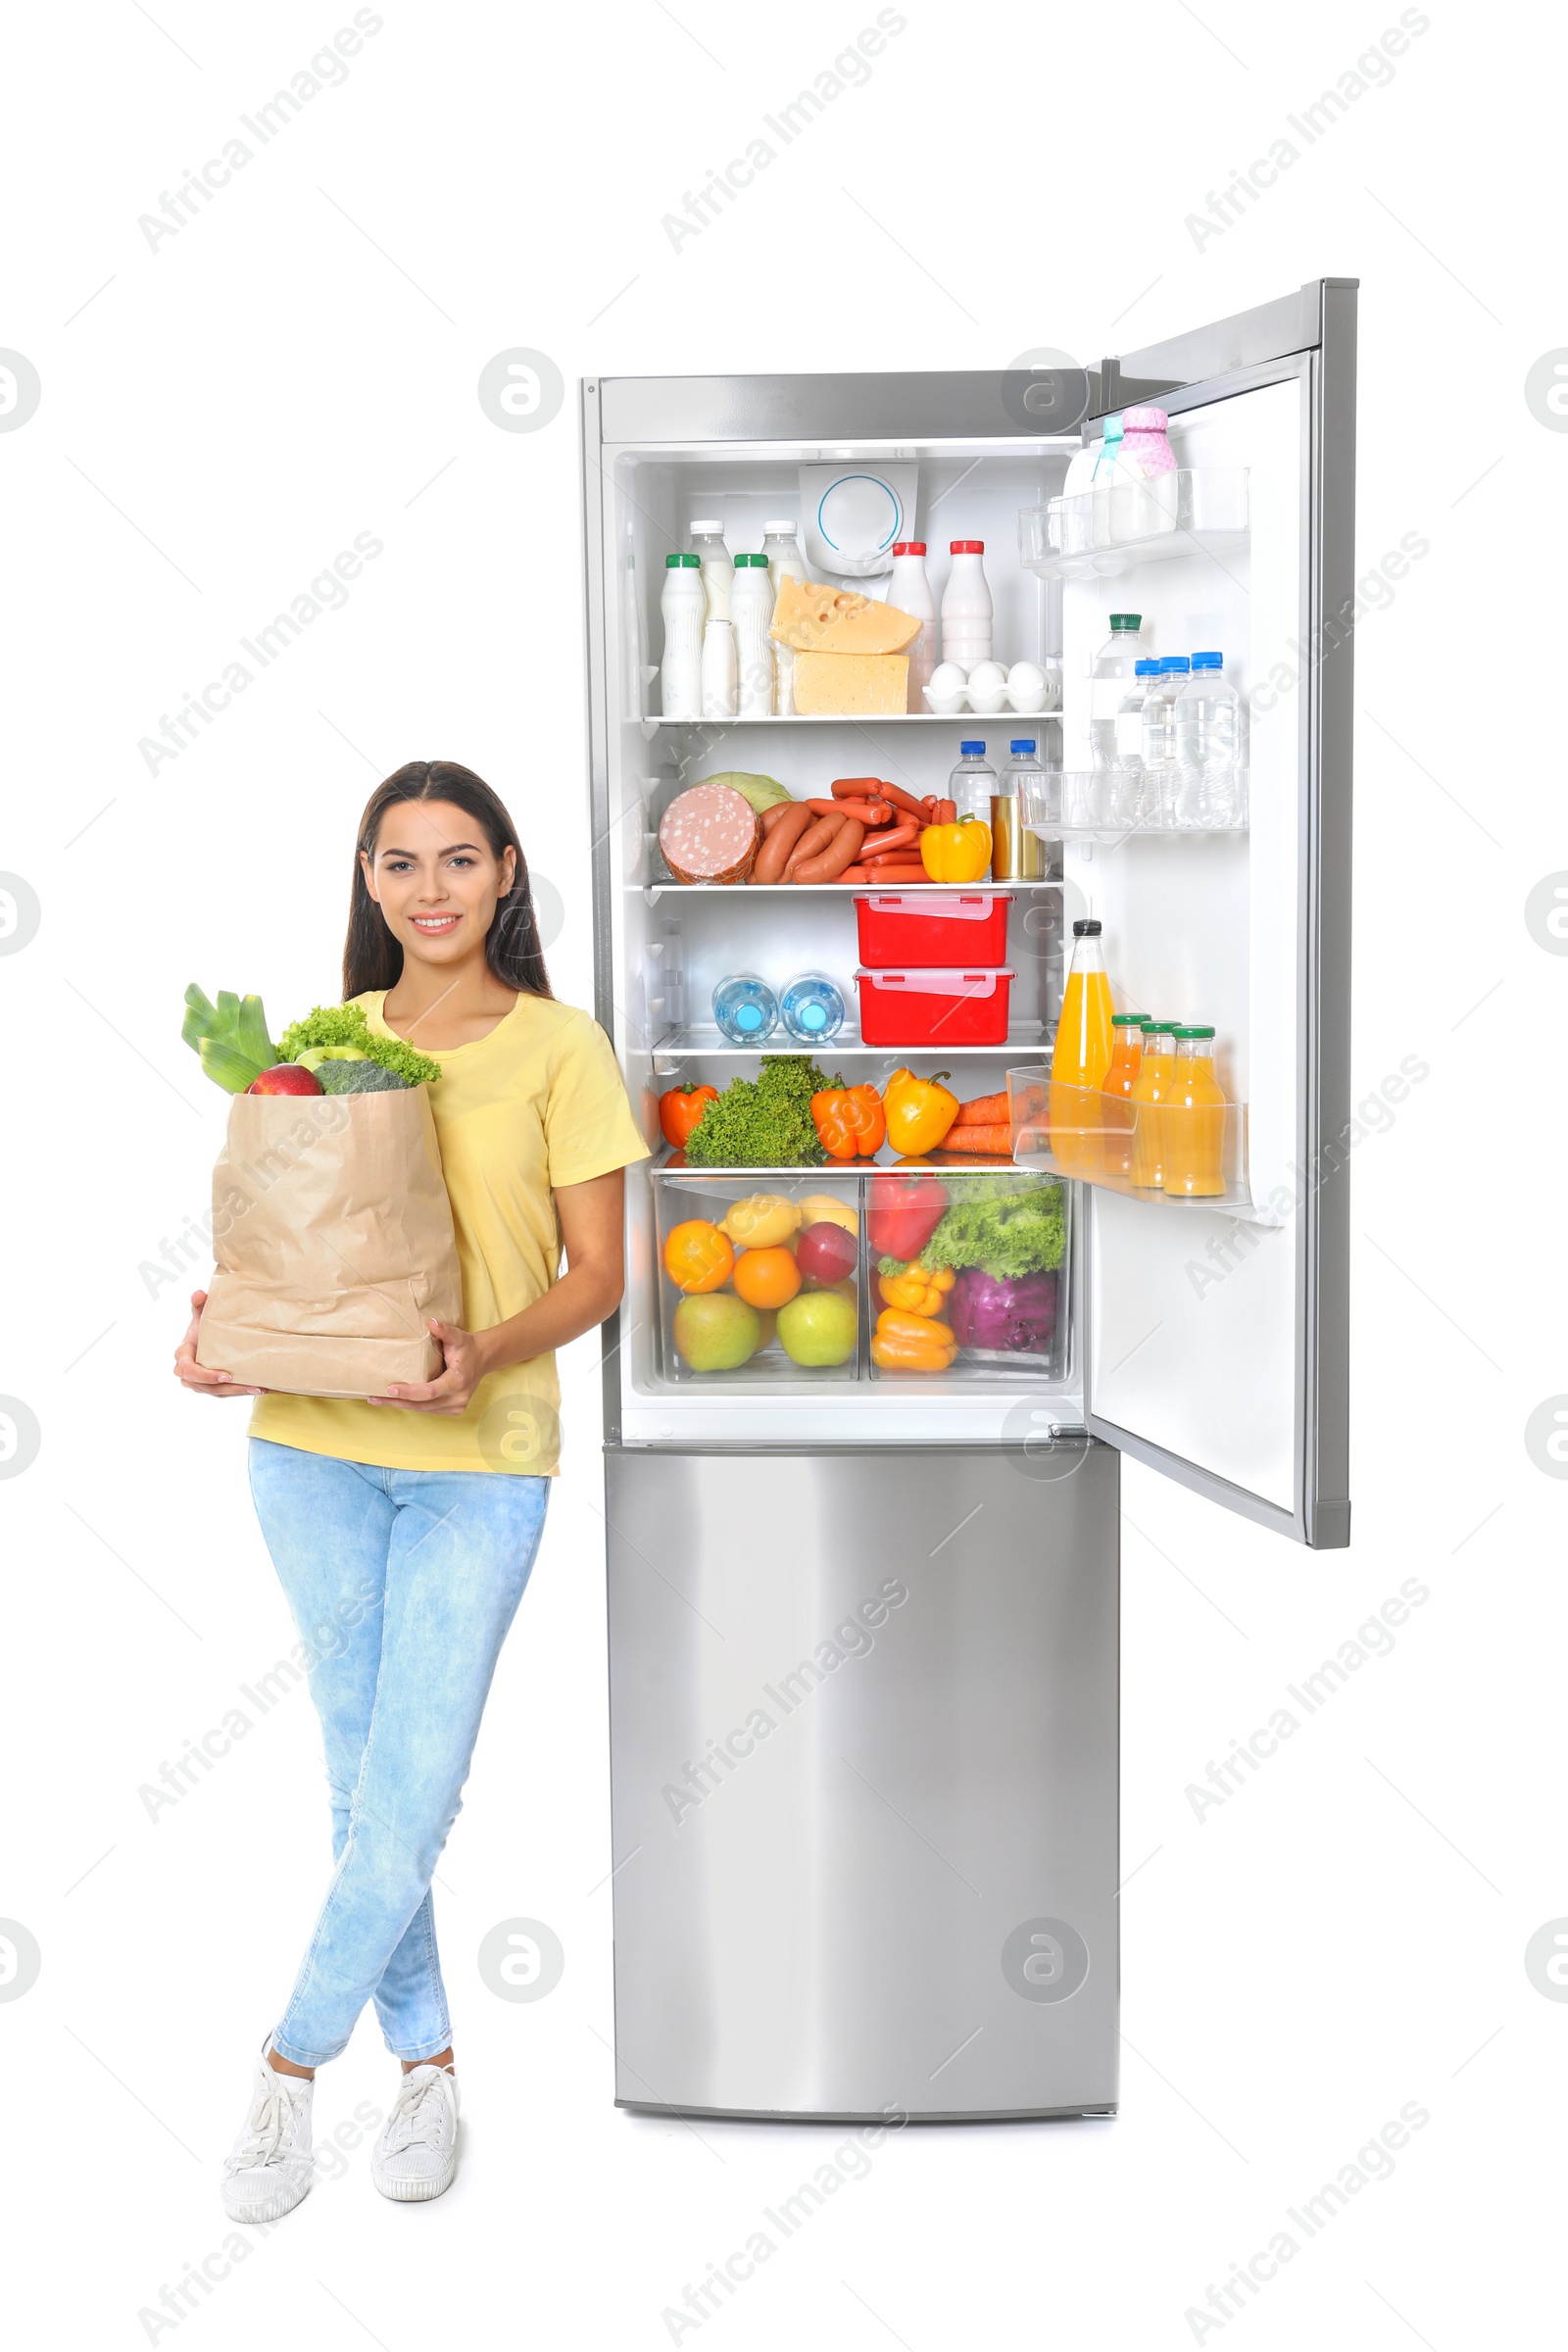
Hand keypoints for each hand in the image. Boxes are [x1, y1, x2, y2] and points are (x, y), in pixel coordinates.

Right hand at [173, 1289, 265, 1399]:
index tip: (226, 1374)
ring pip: (215, 1392)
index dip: (206, 1375)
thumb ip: (199, 1305)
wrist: (206, 1337)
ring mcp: (196, 1382)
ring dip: (237, 1392)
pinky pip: (222, 1392)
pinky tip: (257, 1388)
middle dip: (228, 1387)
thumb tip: (200, 1294)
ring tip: (258, 1388)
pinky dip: (238, 1391)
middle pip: (204, 1386)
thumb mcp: (201, 1314)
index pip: (189, 1370)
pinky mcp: (208, 1386)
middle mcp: (185, 1372)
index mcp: (182, 1355)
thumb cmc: (203, 1325)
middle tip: (250, 1385)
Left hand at [366, 1319, 491, 1415]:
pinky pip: (429, 1409)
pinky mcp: (454, 1409)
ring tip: (380, 1400)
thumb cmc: (467, 1347)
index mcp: (457, 1381)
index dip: (409, 1392)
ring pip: (424, 1410)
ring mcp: (456, 1406)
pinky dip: (413, 1405)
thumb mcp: (458, 1336)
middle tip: (375, 1398)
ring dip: (402, 1405)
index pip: (429, 1392)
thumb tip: (431, 1322)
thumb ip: (445, 1330)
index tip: (390, 1389)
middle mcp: (458, 1398)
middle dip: (398, 1402)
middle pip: (422, 1405)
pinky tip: (397, 1401)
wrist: (484, 1357)